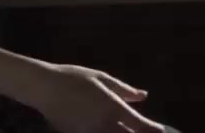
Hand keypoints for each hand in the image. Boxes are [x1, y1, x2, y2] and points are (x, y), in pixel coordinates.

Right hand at [31, 63, 165, 132]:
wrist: (44, 87)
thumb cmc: (74, 78)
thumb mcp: (102, 79)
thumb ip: (124, 90)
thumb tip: (144, 95)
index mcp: (112, 107)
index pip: (139, 125)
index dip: (152, 129)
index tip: (161, 130)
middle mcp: (104, 124)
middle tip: (147, 132)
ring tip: (129, 130)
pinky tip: (110, 130)